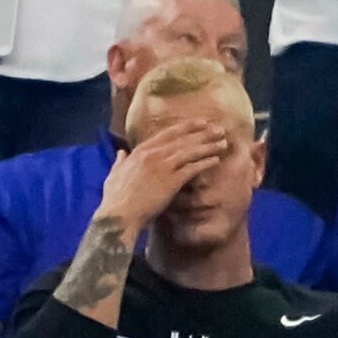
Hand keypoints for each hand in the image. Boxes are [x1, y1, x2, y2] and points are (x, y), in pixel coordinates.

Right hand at [95, 116, 235, 230]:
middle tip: (219, 129)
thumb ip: (120, 162)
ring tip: (223, 143)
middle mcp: (152, 155)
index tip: (201, 122)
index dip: (186, 127)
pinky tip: (216, 160)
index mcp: (140, 151)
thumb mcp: (114, 175)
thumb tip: (121, 153)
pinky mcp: (170, 182)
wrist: (119, 216)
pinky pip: (192, 169)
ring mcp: (162, 167)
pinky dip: (205, 163)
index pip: (167, 134)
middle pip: (183, 139)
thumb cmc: (115, 199)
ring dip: (208, 146)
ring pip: (190, 152)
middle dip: (203, 133)